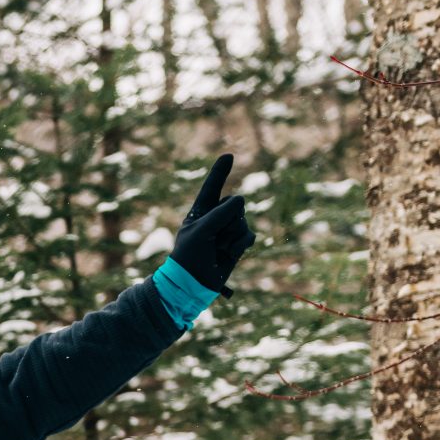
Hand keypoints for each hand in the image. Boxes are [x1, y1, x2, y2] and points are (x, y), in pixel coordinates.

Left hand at [171, 153, 253, 296]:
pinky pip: (249, 235)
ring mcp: (227, 230)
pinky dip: (240, 245)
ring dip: (232, 236)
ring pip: (243, 221)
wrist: (193, 284)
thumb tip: (240, 200)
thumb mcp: (202, 231)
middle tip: (212, 239)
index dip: (220, 172)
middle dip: (227, 221)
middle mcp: (215, 218)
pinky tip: (229, 254)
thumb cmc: (190, 256)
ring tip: (218, 249)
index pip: (212, 188)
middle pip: (235, 205)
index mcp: (200, 211)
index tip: (228, 156)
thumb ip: (221, 212)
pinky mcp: (237, 244)